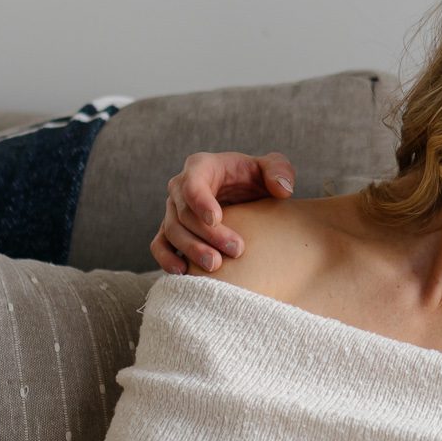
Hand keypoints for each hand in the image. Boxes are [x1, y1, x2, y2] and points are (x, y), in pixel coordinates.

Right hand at [149, 150, 296, 274]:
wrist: (245, 197)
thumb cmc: (255, 179)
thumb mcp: (272, 168)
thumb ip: (279, 171)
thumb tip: (282, 189)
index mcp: (201, 167)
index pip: (193, 183)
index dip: (201, 201)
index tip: (217, 219)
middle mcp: (181, 188)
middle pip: (184, 213)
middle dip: (208, 234)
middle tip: (236, 250)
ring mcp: (173, 211)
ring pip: (172, 231)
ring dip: (192, 250)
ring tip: (216, 266)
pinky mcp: (170, 232)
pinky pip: (159, 245)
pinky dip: (167, 259)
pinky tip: (184, 273)